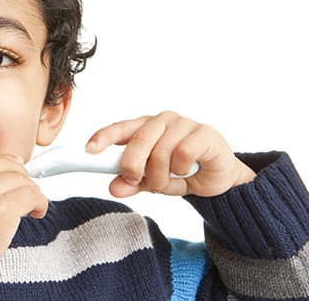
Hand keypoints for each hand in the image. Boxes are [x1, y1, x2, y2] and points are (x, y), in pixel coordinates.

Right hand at [0, 151, 47, 299]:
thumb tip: (3, 173)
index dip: (4, 163)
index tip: (13, 172)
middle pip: (6, 164)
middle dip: (20, 177)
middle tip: (25, 192)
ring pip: (22, 179)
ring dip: (32, 192)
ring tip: (32, 206)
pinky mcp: (1, 209)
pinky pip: (32, 195)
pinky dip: (40, 202)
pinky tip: (37, 212)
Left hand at [86, 111, 255, 197]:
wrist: (218, 180)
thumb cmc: (183, 173)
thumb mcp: (153, 183)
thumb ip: (133, 184)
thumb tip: (113, 188)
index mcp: (145, 128)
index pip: (120, 129)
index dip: (103, 137)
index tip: (89, 150)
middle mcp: (162, 121)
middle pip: (139, 140)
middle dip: (133, 166)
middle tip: (136, 180)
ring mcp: (183, 124)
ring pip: (161, 151)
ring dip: (162, 176)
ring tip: (170, 181)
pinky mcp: (204, 132)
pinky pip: (183, 152)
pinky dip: (182, 169)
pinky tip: (188, 171)